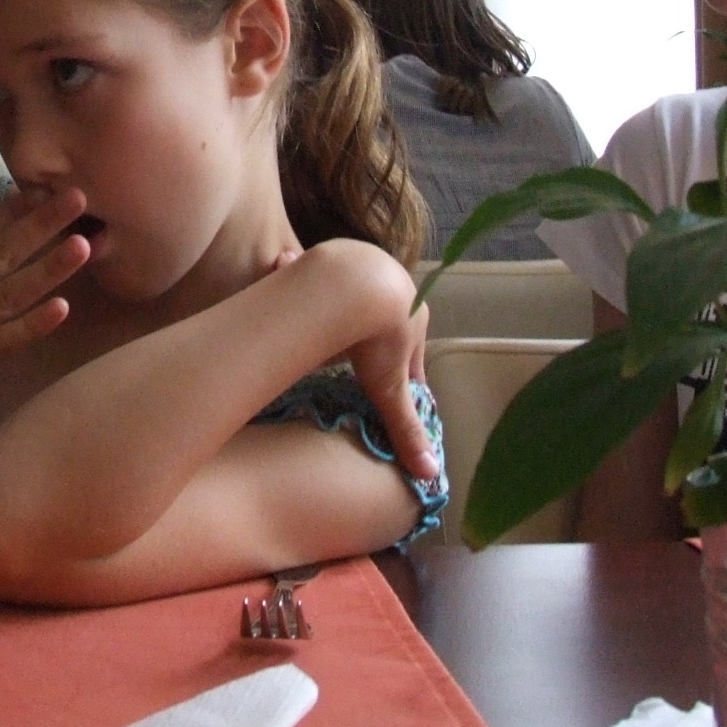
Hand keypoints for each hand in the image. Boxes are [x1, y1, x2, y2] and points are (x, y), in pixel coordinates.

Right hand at [0, 186, 93, 438]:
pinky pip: (3, 340)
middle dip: (43, 224)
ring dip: (50, 267)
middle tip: (79, 198)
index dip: (11, 212)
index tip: (40, 192)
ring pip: (12, 290)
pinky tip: (62, 309)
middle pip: (1, 251)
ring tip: (84, 244)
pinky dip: (33, 325)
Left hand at [296, 241, 438, 486]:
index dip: (404, 378)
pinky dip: (311, 281)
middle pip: (387, 324)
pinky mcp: (336, 252)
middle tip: (360, 360)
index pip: (413, 357)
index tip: (396, 394)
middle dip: (377, 342)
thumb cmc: (374, 338)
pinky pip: (322, 272)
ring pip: (358, 296)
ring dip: (347, 310)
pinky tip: (296, 291)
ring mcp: (368, 264)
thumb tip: (429, 473)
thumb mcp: (389, 387)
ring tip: (331, 327)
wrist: (349, 281)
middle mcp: (397, 287)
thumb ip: (404, 428)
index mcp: (415, 319)